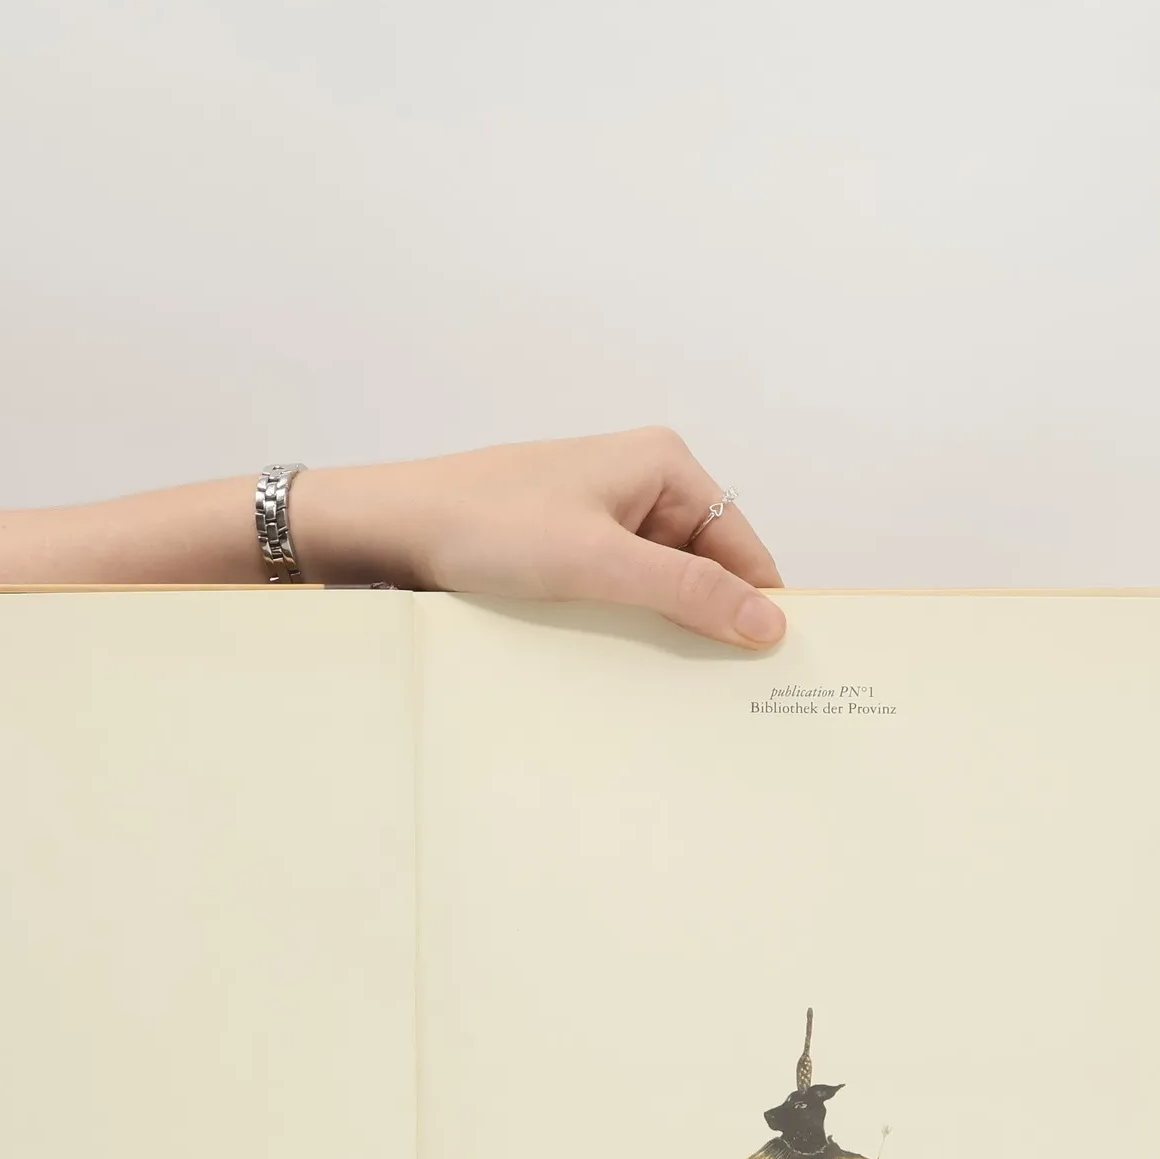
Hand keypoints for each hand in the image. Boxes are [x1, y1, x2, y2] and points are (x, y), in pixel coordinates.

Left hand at [293, 427, 786, 648]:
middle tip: (722, 693)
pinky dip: (622, 625)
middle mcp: (638, 483)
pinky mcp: (564, 548)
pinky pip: (616, 593)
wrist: (389, 530)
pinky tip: (619, 665)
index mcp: (663, 465)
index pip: (741, 544)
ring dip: (661, 629)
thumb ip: (688, 592)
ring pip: (658, 586)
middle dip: (708, 622)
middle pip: (704, 567)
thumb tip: (768, 622)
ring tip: (671, 686)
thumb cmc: (485, 525)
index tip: (771, 667)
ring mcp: (599, 517)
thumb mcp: (598, 563)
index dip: (757, 604)